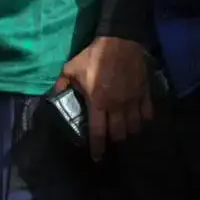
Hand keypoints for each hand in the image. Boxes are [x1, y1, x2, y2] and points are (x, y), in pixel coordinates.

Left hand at [55, 36, 152, 160]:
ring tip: (123, 132)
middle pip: (119, 134)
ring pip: (135, 127)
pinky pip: (148, 113)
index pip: (98, 132)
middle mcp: (117, 106)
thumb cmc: (93, 56)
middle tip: (109, 139)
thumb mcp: (70, 69)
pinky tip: (138, 120)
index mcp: (98, 102)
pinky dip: (143, 120)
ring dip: (129, 132)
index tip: (97, 158)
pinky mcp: (144, 93)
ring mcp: (133, 100)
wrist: (120, 41)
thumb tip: (52, 96)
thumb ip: (61, 85)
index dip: (97, 148)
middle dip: (114, 140)